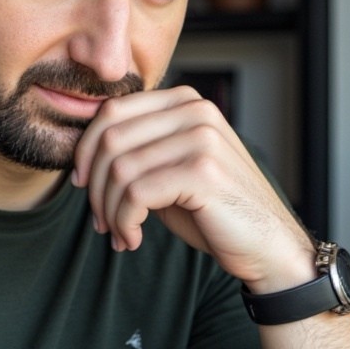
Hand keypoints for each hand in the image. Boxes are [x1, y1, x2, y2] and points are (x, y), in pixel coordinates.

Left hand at [71, 85, 311, 289]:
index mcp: (184, 102)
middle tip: (100, 219)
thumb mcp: (170, 171)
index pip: (112, 112)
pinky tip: (133, 239)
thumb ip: (137, 152)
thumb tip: (82, 159)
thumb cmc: (213, 212)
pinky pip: (136, 193)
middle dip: (94, 185)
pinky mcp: (202, 172)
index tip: (82, 185)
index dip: (85, 150)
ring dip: (109, 209)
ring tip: (119, 233)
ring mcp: (201, 138)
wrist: (267, 246)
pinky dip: (125, 222)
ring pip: (119, 168)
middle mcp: (194, 111)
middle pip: (110, 138)